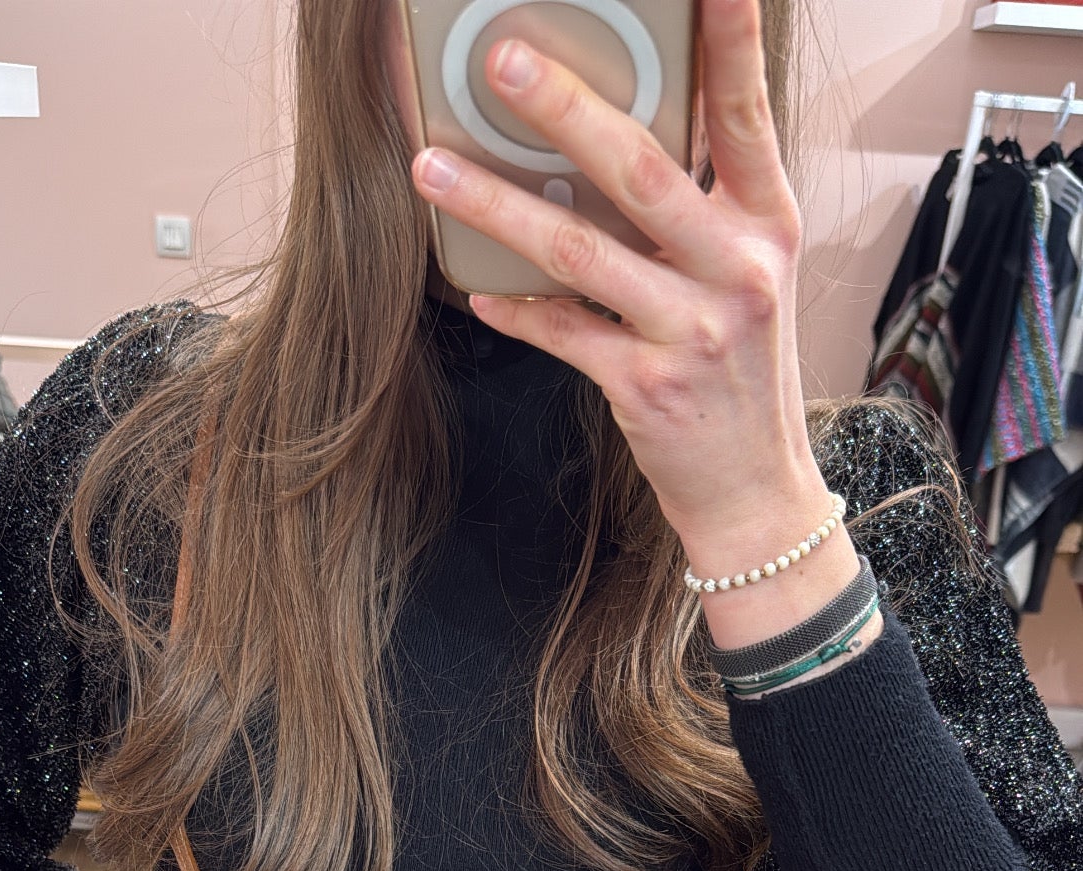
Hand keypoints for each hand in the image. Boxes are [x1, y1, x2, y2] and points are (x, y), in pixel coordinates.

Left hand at [409, 0, 858, 646]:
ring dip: (499, 206)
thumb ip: (702, 209)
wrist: (757, 493)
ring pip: (581, 251)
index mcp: (768, 225)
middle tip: (502, 61)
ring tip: (434, 167)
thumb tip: (614, 135)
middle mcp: (738, 270)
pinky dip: (516, 309)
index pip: (747, 114)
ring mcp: (693, 330)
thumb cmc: (742, 373)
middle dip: (567, 110)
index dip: (728, 41)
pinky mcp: (647, 387)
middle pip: (642, 171)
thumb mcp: (746, 277)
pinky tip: (475, 288)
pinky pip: (563, 333)